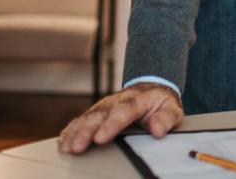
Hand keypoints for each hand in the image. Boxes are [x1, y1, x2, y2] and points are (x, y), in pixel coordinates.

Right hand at [57, 83, 183, 153]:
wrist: (152, 88)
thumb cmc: (160, 102)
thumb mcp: (171, 108)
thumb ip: (166, 119)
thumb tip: (158, 130)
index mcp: (136, 99)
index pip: (123, 111)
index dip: (111, 125)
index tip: (101, 138)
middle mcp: (116, 101)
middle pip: (99, 115)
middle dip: (86, 132)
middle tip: (76, 148)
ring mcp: (104, 106)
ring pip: (87, 117)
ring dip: (75, 132)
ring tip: (66, 147)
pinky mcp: (97, 112)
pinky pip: (81, 120)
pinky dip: (71, 130)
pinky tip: (63, 141)